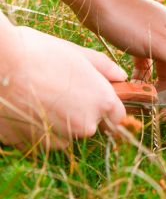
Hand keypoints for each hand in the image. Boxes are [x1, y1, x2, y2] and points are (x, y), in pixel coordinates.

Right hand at [0, 27, 126, 149]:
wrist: (0, 64)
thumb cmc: (40, 53)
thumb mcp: (79, 54)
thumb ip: (104, 67)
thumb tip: (120, 76)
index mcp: (102, 102)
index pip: (117, 116)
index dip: (108, 106)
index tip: (95, 97)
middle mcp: (85, 125)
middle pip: (90, 124)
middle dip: (81, 111)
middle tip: (61, 88)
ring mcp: (58, 138)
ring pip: (66, 135)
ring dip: (58, 122)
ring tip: (41, 95)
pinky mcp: (32, 145)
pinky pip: (41, 138)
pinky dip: (37, 127)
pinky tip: (27, 106)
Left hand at [78, 0, 165, 94]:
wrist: (96, 0)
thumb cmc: (130, 19)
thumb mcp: (160, 46)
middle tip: (165, 112)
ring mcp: (165, 43)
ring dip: (161, 90)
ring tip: (146, 101)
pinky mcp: (148, 46)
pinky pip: (154, 69)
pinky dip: (147, 79)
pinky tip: (135, 84)